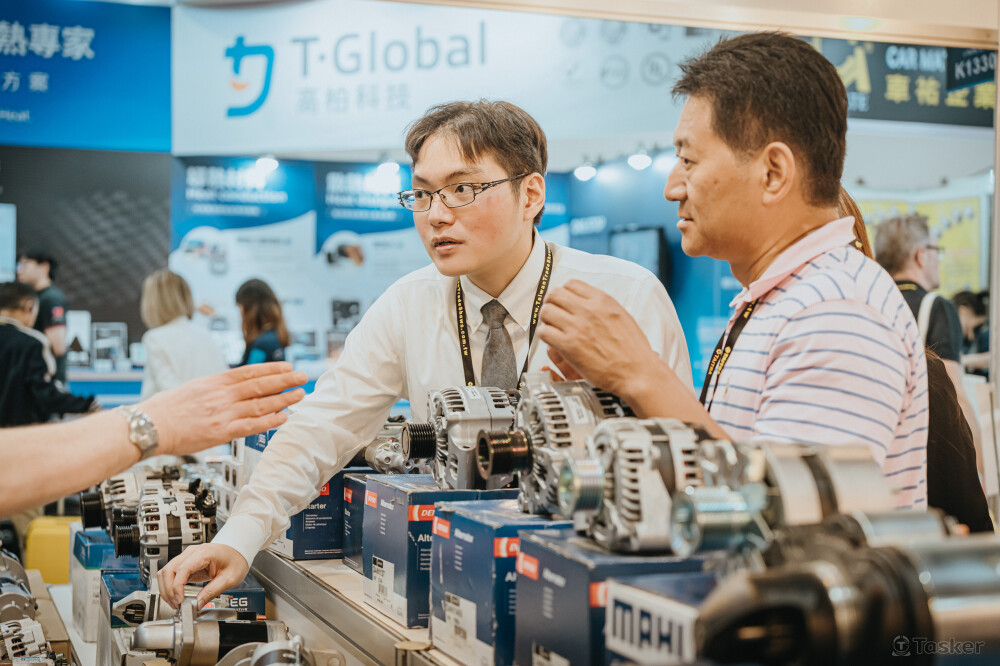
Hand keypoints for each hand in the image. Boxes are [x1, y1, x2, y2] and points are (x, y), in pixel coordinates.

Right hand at [139, 362, 306, 456]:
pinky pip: (252, 426)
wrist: (148, 426)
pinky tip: (284, 417)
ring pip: (261, 404)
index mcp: (214, 382)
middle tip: (303, 377)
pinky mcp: (222, 432)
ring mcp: (224, 413)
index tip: (287, 365)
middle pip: (261, 385)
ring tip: (300, 395)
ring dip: (284, 399)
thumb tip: (230, 388)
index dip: (271, 368)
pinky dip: (270, 421)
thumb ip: (214, 389)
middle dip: (285, 380)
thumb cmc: (164, 409)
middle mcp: (222, 395)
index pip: (249, 372)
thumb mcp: (192, 388)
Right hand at [157, 543, 248, 608]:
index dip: (177, 586)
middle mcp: (192, 552)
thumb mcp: (229, 579)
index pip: (182, 569)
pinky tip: (176, 596)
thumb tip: (197, 604)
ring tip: (175, 603)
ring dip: (166, 589)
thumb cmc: (235, 561)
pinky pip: (171, 574)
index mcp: (204, 553)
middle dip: (169, 590)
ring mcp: (187, 556)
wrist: (238, 552)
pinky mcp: (185, 562)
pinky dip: (170, 586)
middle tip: (176, 605)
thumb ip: (212, 591)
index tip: (179, 600)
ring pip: (166, 572)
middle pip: (169, 570)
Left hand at [538, 280, 663, 400]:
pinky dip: (545, 336)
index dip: (564, 293)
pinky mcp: (569, 346)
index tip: (564, 303)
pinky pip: (544, 332)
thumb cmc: (633, 350)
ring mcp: (577, 327)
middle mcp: (589, 310)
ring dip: (546, 320)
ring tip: (552, 329)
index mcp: (602, 301)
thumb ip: (602, 307)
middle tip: (553, 315)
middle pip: (555, 295)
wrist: (637, 372)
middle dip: (551, 304)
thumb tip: (586, 302)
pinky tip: (553, 342)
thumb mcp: (622, 316)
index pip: (571, 284)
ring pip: (546, 312)